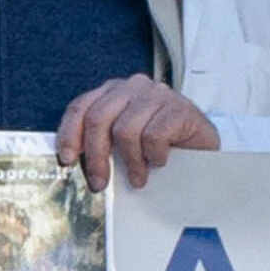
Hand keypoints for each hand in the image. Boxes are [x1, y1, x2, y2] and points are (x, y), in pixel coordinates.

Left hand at [56, 74, 218, 189]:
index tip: (67, 160)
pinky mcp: (179, 107)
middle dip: (96, 156)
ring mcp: (157, 94)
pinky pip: (154, 136)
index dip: (69, 134)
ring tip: (139, 177)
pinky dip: (154, 155)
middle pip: (98, 119)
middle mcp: (132, 87)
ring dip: (130, 161)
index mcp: (113, 92)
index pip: (80, 107)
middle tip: (100, 183)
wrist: (202, 147)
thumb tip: (73, 163)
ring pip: (125, 130)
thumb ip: (101, 143)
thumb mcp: (123, 142)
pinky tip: (160, 161)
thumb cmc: (158, 146)